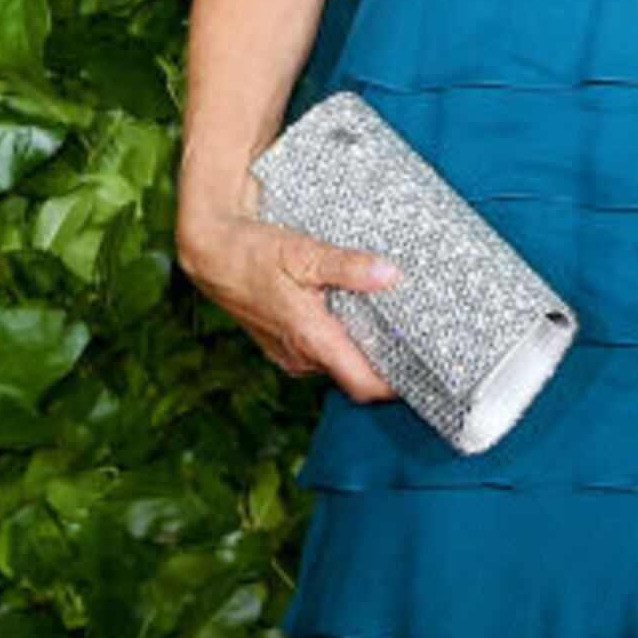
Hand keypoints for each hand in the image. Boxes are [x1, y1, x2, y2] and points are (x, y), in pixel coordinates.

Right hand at [178, 193, 400, 402]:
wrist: (210, 252)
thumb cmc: (253, 251)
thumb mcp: (304, 251)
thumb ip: (349, 266)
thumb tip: (390, 273)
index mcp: (310, 339)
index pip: (364, 385)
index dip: (396, 386)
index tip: (427, 371)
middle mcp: (300, 356)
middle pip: (355, 374)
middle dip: (386, 362)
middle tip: (420, 337)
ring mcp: (290, 353)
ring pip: (338, 362)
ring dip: (361, 348)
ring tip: (393, 321)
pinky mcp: (283, 344)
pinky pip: (321, 352)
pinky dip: (340, 340)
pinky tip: (355, 313)